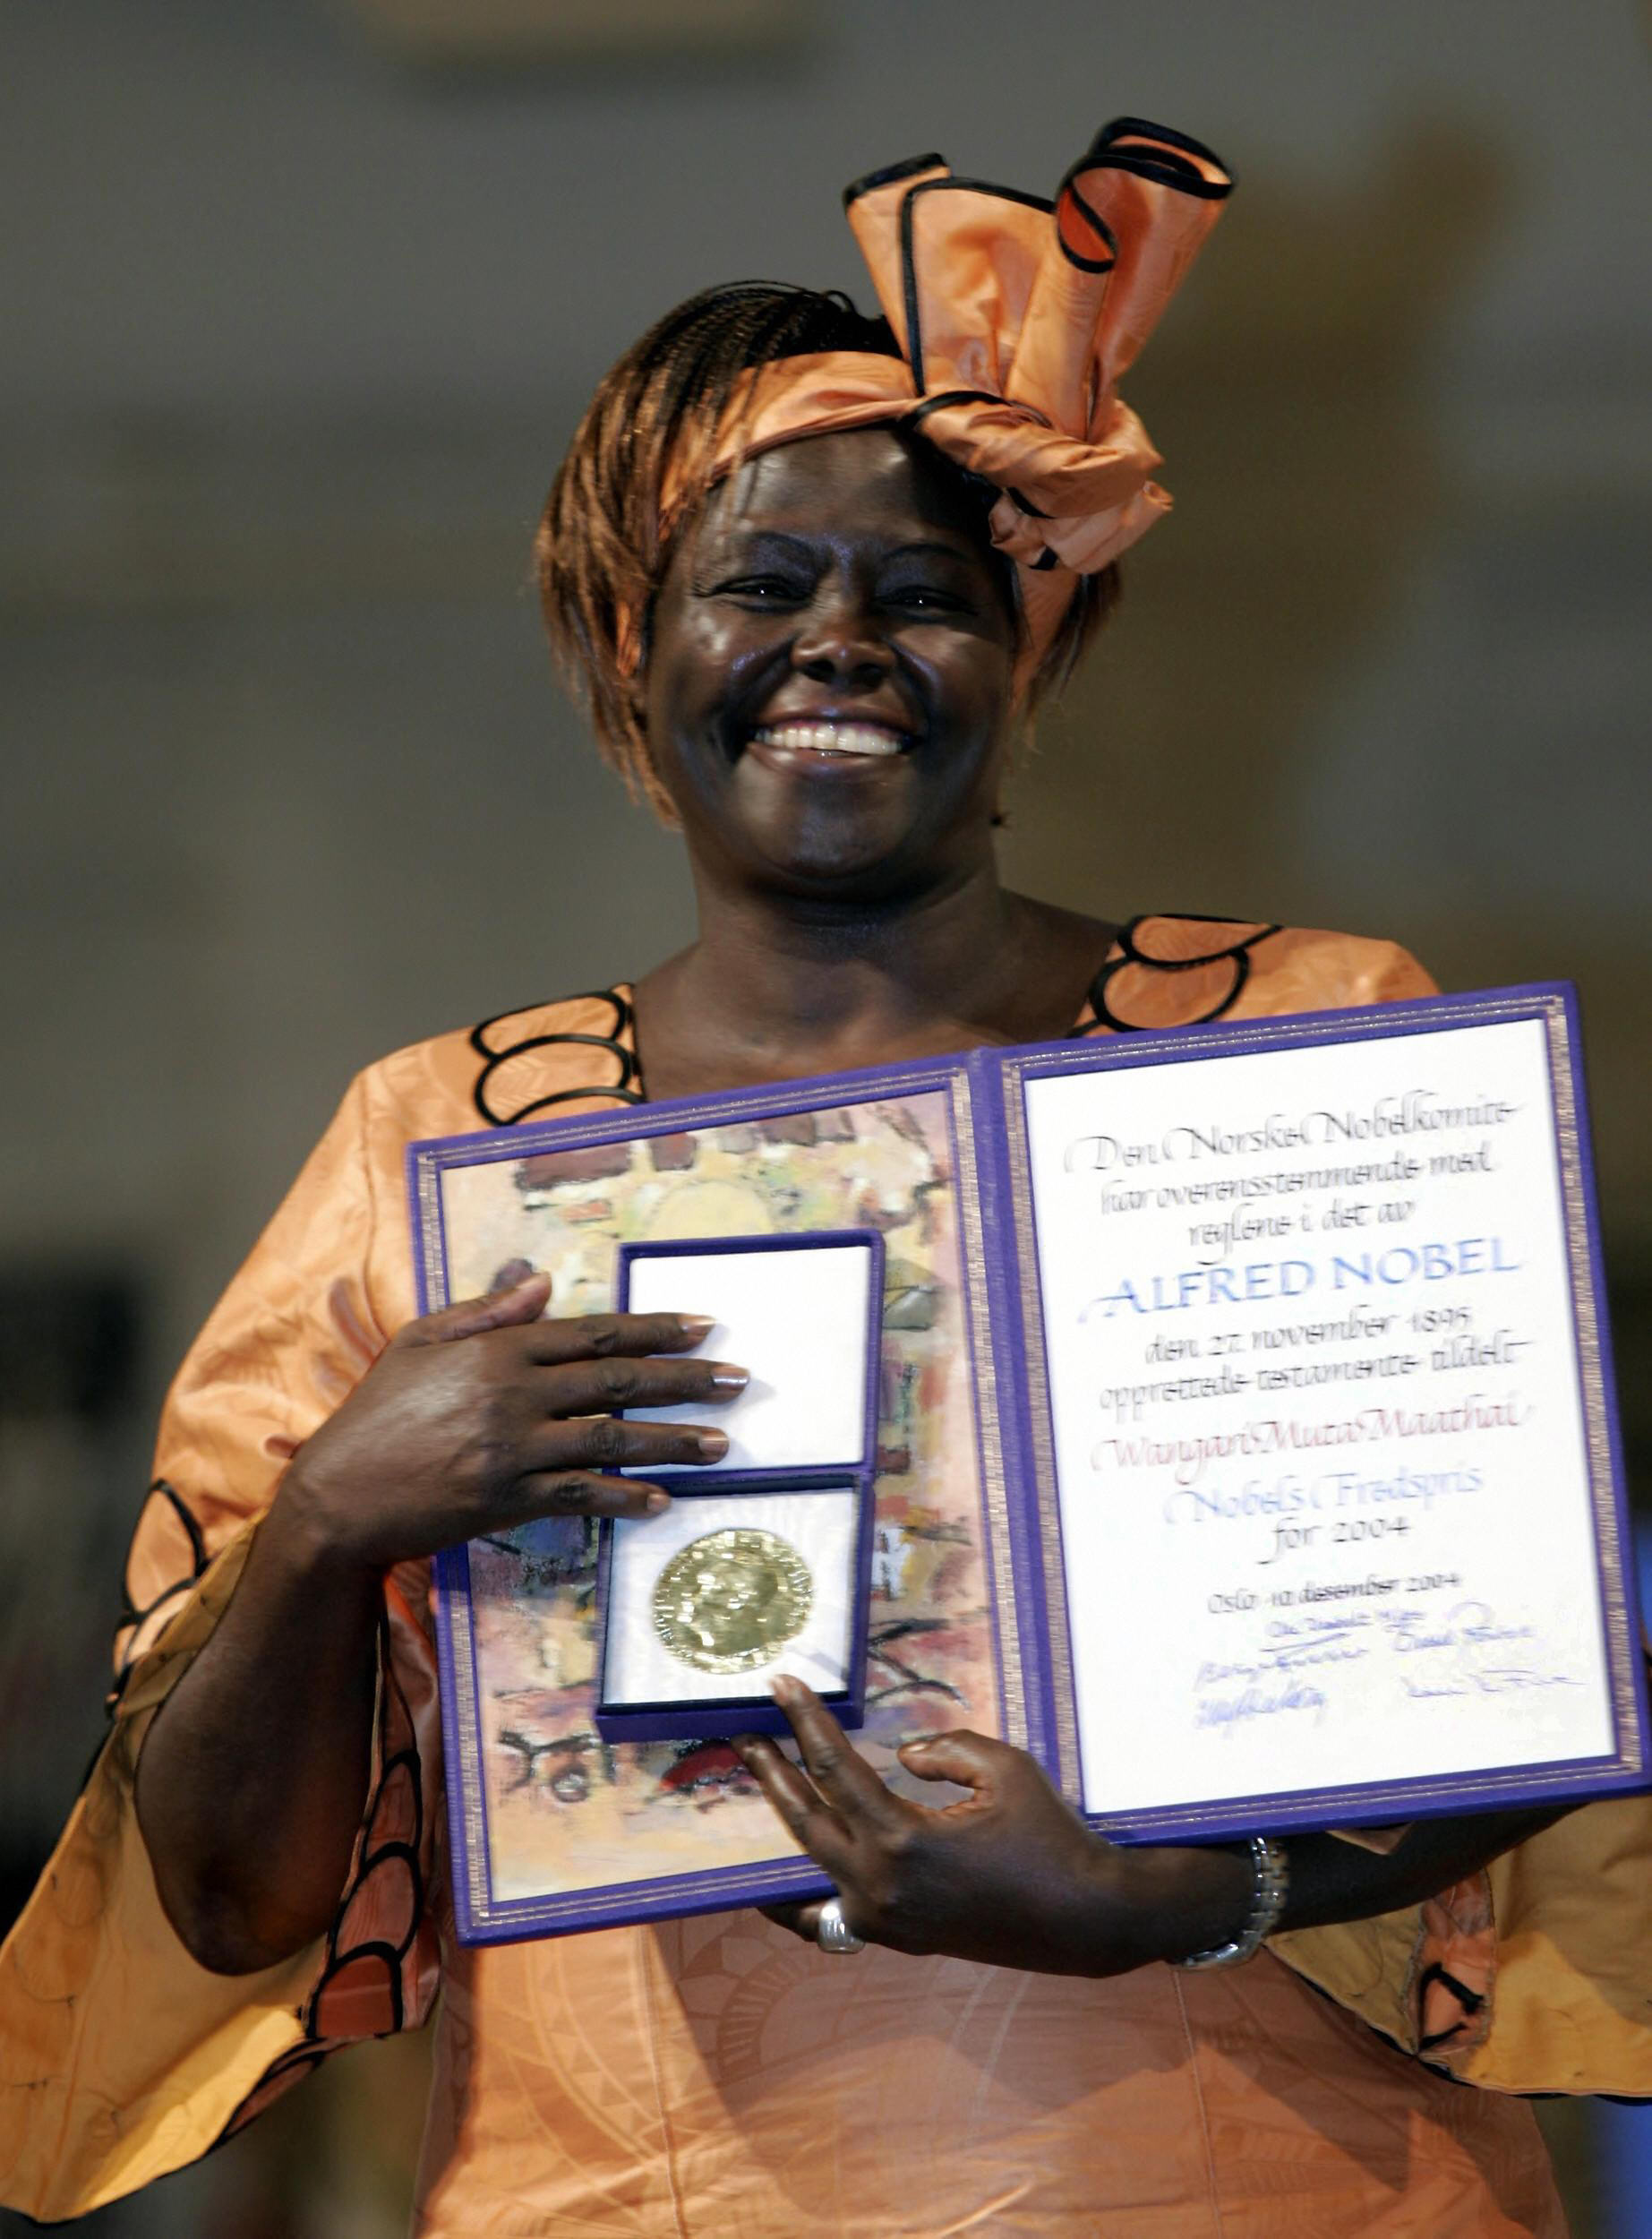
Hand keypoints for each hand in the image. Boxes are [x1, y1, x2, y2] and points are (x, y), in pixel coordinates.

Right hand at [275, 1273, 746, 1572]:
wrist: (336, 1495)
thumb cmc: (377, 1414)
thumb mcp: (422, 1341)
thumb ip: (487, 1311)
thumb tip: (540, 1278)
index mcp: (498, 1350)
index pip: (593, 1333)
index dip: (654, 1328)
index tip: (704, 1327)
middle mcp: (513, 1395)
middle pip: (617, 1381)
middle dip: (685, 1379)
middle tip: (738, 1381)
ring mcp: (511, 1450)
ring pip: (610, 1439)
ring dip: (672, 1442)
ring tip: (722, 1443)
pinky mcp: (505, 1500)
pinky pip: (579, 1496)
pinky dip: (624, 1498)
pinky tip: (661, 1500)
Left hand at [735, 1678, 1250, 1976]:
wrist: (1085, 1919)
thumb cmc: (1050, 1836)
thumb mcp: (1003, 1767)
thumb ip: (943, 1751)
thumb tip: (901, 1757)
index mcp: (903, 1839)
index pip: (835, 1768)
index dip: (806, 1721)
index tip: (782, 1684)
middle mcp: (880, 1886)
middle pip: (806, 1817)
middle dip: (771, 1770)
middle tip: (744, 1732)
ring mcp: (883, 1920)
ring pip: (814, 1862)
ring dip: (786, 1817)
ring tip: (763, 1779)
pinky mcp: (896, 1938)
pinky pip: (829, 1918)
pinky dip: (796, 1903)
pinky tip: (772, 1889)